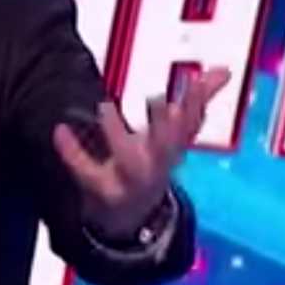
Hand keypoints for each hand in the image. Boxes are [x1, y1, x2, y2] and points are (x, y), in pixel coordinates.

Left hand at [53, 67, 231, 237]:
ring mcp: (130, 181)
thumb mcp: (174, 137)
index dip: (194, 104)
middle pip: (166, 147)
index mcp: (174, 149)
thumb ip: (195, 102)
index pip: (191, 125)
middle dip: (164, 125)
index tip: (193, 79)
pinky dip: (73, 153)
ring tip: (105, 107)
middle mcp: (156, 166)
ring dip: (119, 136)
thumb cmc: (153, 162)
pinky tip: (60, 131)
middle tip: (158, 99)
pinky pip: (87, 172)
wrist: (132, 215)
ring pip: (129, 163)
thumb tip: (224, 69)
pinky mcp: (102, 191)